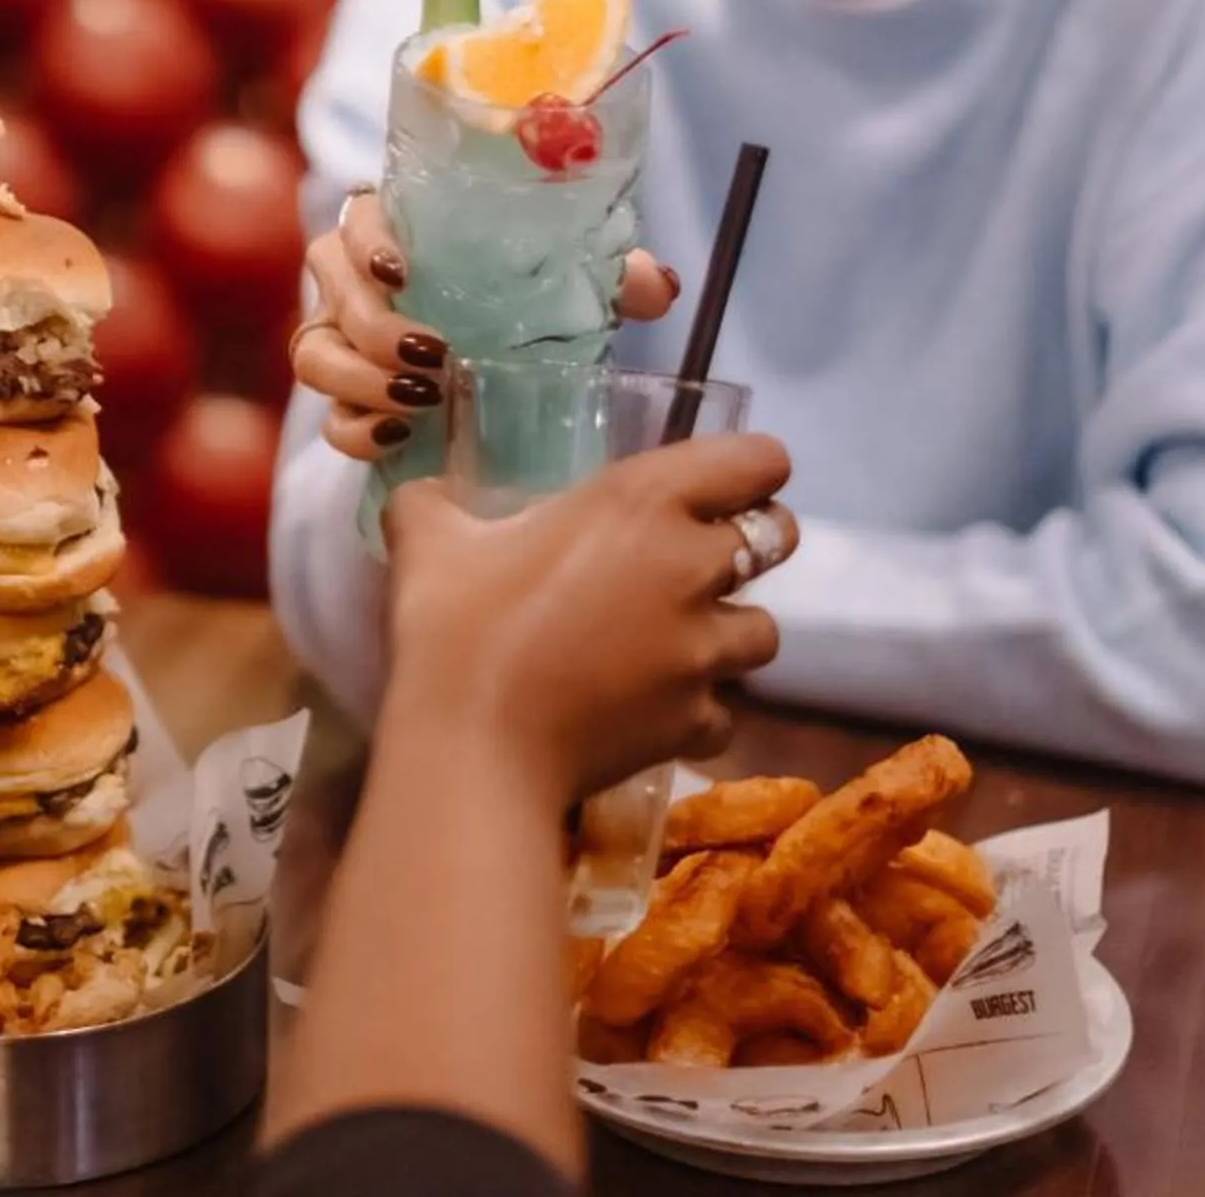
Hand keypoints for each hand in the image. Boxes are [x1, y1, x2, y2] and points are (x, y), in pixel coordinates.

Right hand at [293, 188, 677, 461]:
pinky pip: (329, 419)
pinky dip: (356, 432)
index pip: (357, 215)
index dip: (368, 240)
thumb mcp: (572, 284)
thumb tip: (659, 286)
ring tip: (419, 401)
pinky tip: (398, 437)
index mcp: (399, 233)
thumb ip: (613, 274)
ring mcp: (341, 343)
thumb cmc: (527, 302)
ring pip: (315, 355)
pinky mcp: (345, 403)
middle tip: (433, 355)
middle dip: (374, 326)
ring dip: (361, 379)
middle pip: (331, 289)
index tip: (402, 270)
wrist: (505, 373)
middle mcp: (356, 283)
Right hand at [377, 435, 792, 799]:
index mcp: (642, 501)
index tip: (712, 486)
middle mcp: (693, 567)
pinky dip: (697, 710)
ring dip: (728, 630)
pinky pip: (724, 710)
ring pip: (763, 630)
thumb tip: (425, 496)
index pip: (758, 460)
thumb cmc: (456, 624)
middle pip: (779, 537)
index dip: (749, 469)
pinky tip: (652, 711)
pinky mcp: (697, 720)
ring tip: (676, 641)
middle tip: (690, 559)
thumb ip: (435, 505)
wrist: (475, 745)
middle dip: (749, 543)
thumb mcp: (428, 540)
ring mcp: (705, 651)